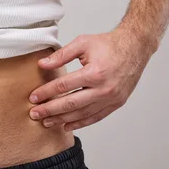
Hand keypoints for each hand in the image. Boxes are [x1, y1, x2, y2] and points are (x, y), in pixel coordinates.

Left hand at [28, 28, 154, 130]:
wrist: (135, 48)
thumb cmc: (108, 44)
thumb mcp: (83, 43)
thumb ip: (61, 55)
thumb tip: (42, 64)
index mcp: (94, 73)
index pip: (63, 86)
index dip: (46, 93)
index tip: (33, 97)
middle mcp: (103, 89)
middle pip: (70, 104)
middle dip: (50, 110)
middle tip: (34, 114)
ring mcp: (111, 98)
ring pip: (82, 114)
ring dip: (62, 119)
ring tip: (46, 122)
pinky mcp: (116, 104)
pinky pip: (95, 117)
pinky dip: (80, 123)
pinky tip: (66, 125)